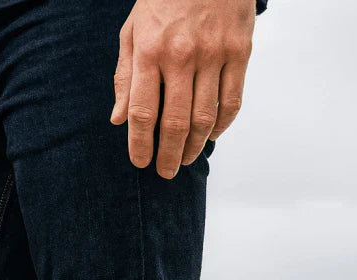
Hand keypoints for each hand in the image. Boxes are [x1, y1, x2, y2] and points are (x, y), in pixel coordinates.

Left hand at [111, 0, 254, 176]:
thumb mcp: (133, 30)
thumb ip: (125, 76)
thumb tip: (118, 120)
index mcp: (149, 50)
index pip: (142, 112)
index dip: (139, 144)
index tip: (140, 162)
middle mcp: (182, 55)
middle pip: (174, 122)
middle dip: (167, 155)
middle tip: (164, 172)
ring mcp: (213, 53)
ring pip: (204, 118)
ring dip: (194, 146)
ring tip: (184, 159)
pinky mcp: (239, 50)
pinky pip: (232, 100)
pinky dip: (221, 125)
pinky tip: (211, 135)